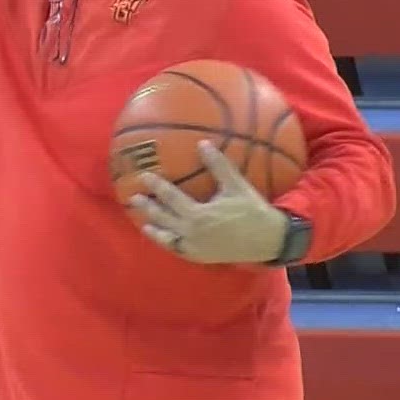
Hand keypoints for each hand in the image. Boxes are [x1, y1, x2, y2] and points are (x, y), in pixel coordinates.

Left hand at [130, 140, 289, 264]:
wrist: (267, 240)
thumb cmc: (252, 210)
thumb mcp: (235, 186)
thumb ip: (218, 165)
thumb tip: (203, 143)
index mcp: (198, 215)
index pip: (171, 198)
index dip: (156, 186)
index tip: (143, 176)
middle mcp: (192, 233)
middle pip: (163, 219)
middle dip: (147, 208)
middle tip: (133, 198)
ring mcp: (194, 247)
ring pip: (167, 238)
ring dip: (153, 229)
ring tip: (142, 221)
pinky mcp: (199, 256)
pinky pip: (178, 249)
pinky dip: (167, 243)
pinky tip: (163, 237)